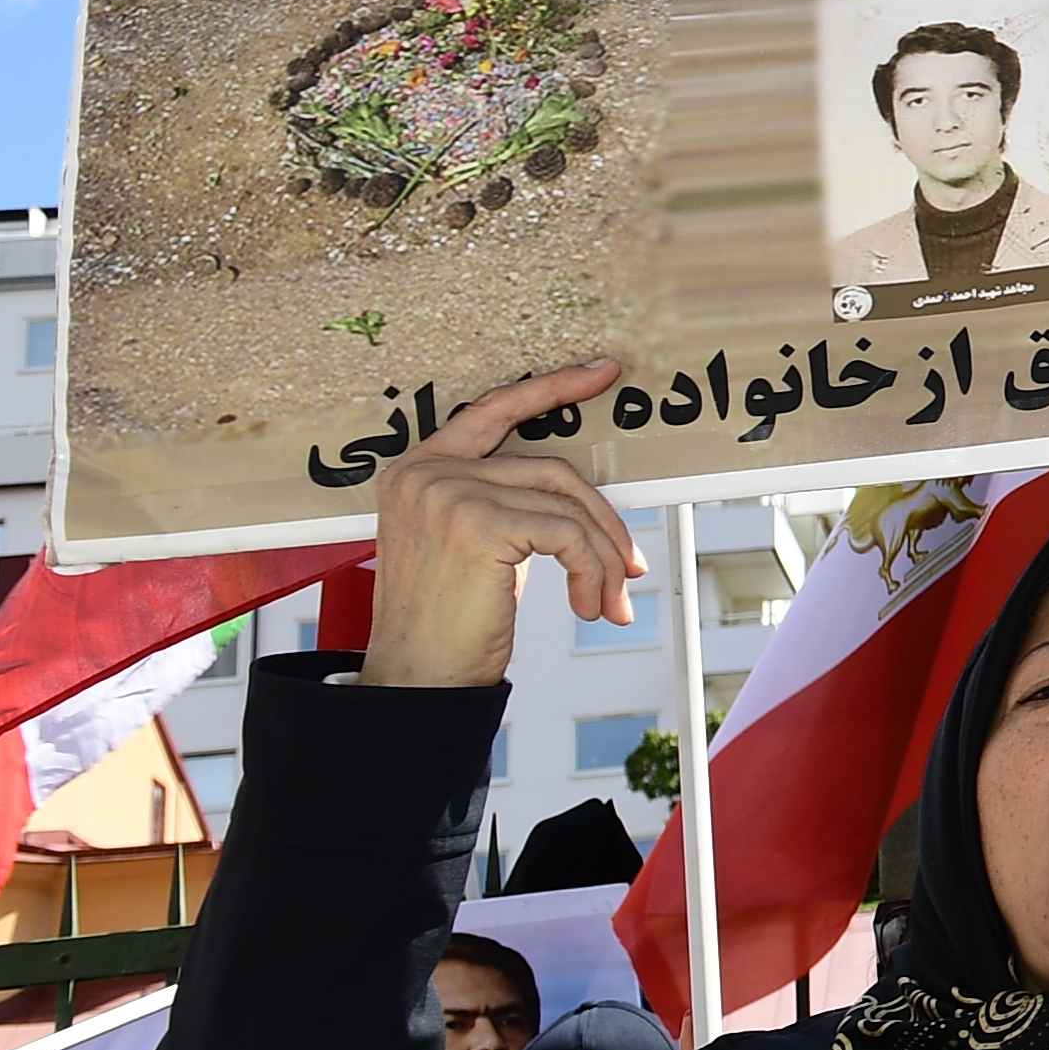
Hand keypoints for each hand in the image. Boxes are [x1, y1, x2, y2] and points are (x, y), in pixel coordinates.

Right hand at [363, 364, 636, 689]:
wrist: (416, 678)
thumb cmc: (445, 620)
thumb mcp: (470, 546)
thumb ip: (506, 505)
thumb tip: (586, 503)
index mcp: (418, 471)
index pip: (494, 410)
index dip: (553, 387)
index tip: (603, 372)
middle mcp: (427, 473)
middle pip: (553, 469)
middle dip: (603, 520)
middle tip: (631, 566)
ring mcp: (450, 494)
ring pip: (568, 506)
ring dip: (605, 557)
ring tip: (612, 598)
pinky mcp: (479, 524)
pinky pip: (569, 535)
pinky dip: (594, 571)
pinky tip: (588, 605)